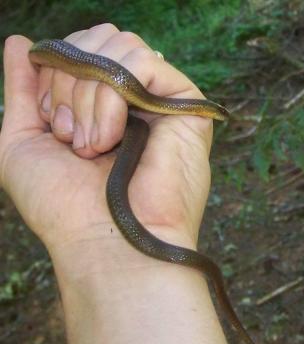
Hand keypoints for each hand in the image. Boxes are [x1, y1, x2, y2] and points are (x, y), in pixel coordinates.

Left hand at [0, 24, 212, 253]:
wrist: (104, 243)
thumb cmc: (62, 206)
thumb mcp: (22, 142)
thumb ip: (22, 91)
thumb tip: (19, 42)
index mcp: (99, 106)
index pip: (78, 50)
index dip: (53, 74)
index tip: (53, 127)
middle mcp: (131, 101)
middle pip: (98, 40)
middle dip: (67, 83)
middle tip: (71, 139)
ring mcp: (159, 101)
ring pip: (119, 45)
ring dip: (88, 96)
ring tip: (93, 145)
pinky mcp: (185, 105)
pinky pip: (142, 62)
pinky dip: (113, 97)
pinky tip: (114, 137)